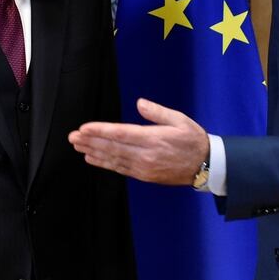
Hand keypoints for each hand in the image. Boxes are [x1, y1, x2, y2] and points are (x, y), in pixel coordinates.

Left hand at [68, 98, 208, 184]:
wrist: (206, 166)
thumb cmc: (193, 140)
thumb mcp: (180, 120)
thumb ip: (158, 112)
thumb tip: (140, 103)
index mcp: (154, 139)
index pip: (121, 134)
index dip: (100, 132)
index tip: (84, 128)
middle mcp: (146, 155)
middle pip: (112, 148)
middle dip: (90, 142)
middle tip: (72, 137)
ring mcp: (144, 168)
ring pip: (113, 159)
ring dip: (93, 152)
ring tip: (78, 146)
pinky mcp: (144, 176)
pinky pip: (120, 169)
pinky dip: (104, 164)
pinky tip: (92, 158)